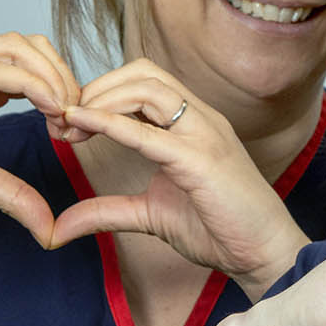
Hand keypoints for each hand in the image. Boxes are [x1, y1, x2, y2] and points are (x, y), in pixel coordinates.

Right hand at [0, 34, 81, 240]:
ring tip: (63, 116)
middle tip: (76, 119)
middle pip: (35, 45)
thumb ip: (12, 193)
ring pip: (20, 47)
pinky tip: (49, 109)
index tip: (75, 128)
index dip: (64, 88)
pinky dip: (33, 85)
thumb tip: (48, 228)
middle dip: (65, 77)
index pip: (36, 62)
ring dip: (53, 78)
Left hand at [49, 62, 306, 291]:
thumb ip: (109, 211)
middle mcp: (201, 120)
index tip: (69, 124)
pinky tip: (81, 126)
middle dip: (96, 89)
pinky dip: (109, 123)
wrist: (264, 252)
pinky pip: (148, 132)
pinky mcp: (201, 161)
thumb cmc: (221, 230)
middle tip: (64, 122)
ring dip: (100, 100)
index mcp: (194, 126)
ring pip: (146, 87)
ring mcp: (204, 136)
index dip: (102, 94)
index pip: (144, 82)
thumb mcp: (151, 215)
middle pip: (142, 73)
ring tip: (72, 126)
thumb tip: (61, 226)